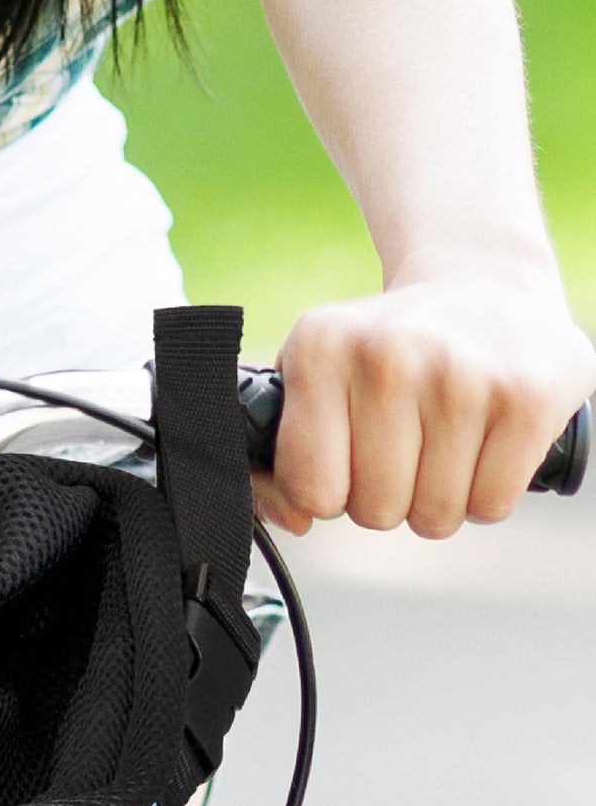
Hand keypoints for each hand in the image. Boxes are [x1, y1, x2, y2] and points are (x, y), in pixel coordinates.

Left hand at [260, 261, 595, 538]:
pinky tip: (486, 444)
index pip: (310, 489)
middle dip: (388, 497)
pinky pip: (491, 506)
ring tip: (445, 442)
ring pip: (434, 515)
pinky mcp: (528, 398)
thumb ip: (277, 459)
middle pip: (374, 511)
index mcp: (322, 349)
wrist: (488, 284)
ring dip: (439, 498)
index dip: (330, 494)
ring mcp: (463, 375)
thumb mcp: (314, 378)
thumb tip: (293, 520)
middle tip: (406, 448)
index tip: (348, 462)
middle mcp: (390, 355)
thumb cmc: (386, 354)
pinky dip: (488, 492)